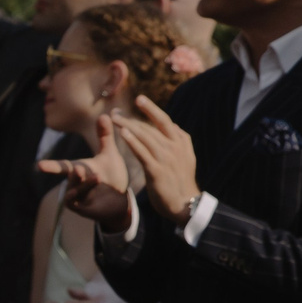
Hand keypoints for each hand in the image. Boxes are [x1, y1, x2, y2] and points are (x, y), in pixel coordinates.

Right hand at [40, 115, 133, 229]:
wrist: (121, 201)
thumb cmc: (112, 177)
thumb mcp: (109, 155)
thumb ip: (105, 136)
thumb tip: (104, 115)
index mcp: (78, 171)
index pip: (62, 167)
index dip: (50, 166)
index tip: (38, 165)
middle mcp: (74, 184)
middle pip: (68, 177)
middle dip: (72, 173)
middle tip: (78, 169)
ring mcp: (77, 197)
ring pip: (74, 189)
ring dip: (83, 183)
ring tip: (95, 177)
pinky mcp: (82, 209)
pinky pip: (78, 201)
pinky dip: (83, 193)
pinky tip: (92, 186)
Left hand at [111, 97, 201, 226]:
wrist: (185, 203)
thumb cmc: (181, 180)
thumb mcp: (186, 157)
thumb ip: (180, 140)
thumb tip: (174, 126)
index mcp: (181, 142)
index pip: (164, 120)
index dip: (151, 109)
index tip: (139, 99)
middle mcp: (174, 147)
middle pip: (150, 127)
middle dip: (132, 118)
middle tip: (115, 112)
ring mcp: (165, 158)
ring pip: (145, 137)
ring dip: (128, 126)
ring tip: (114, 119)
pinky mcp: (156, 171)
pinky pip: (142, 153)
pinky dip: (132, 142)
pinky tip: (122, 134)